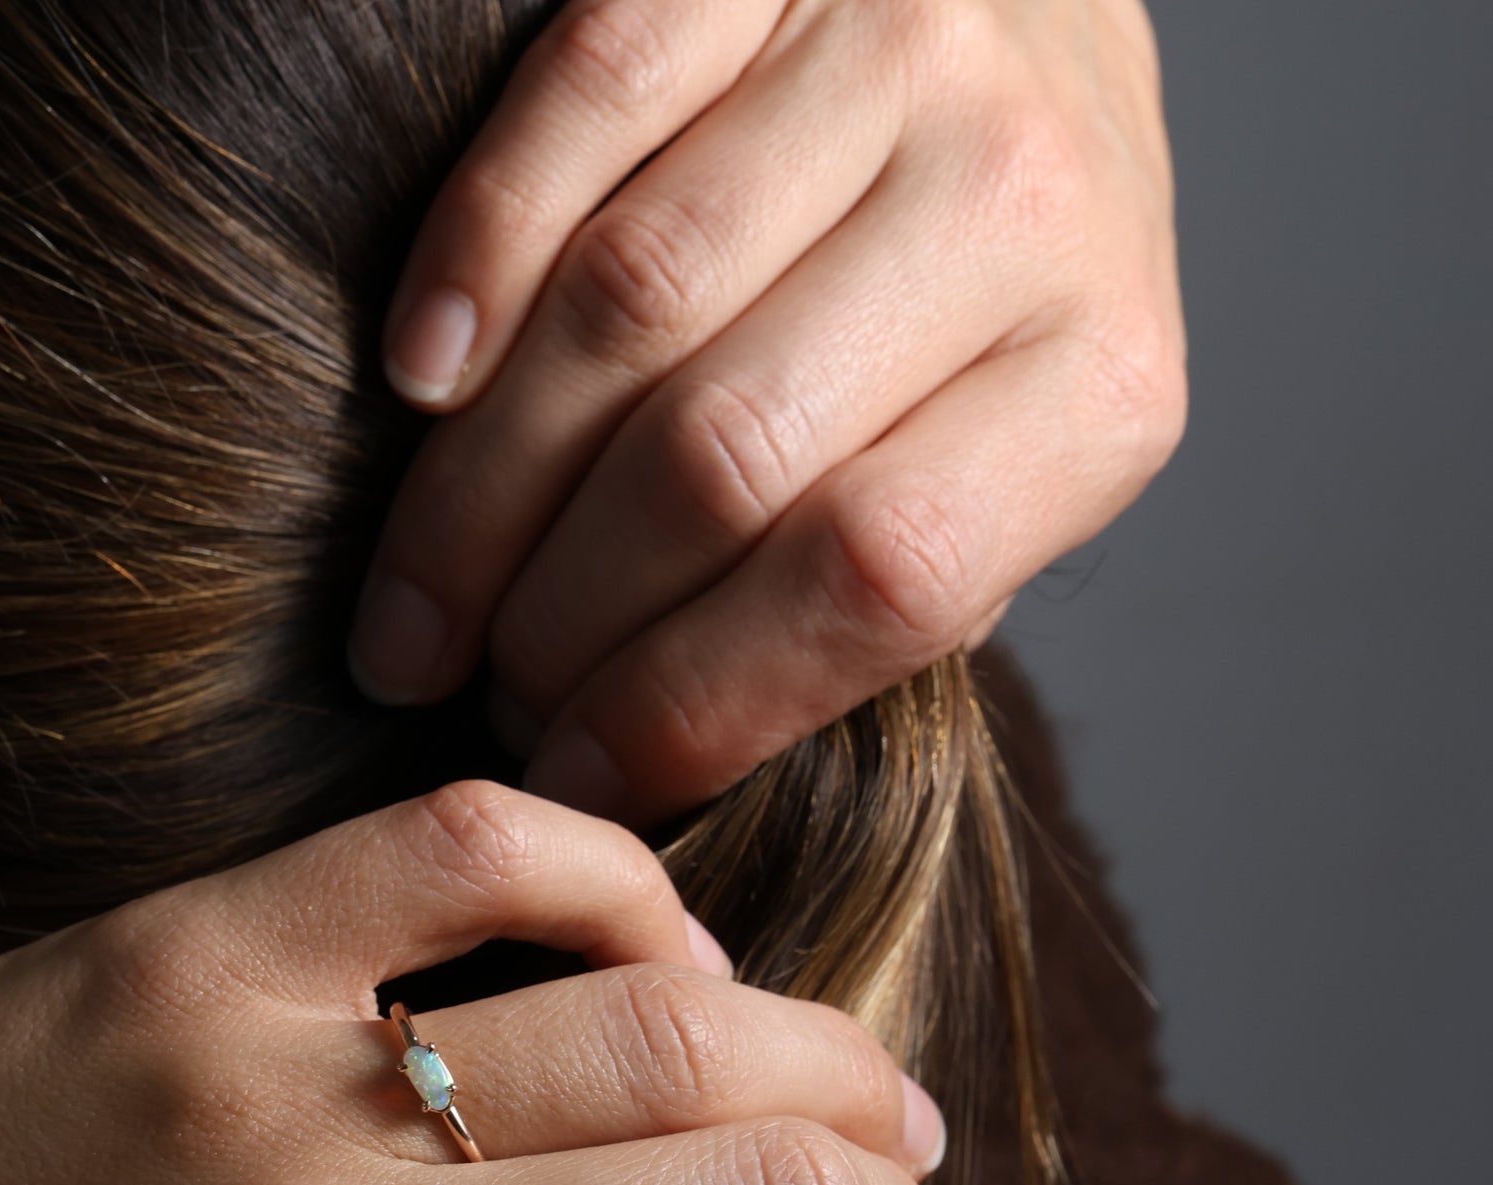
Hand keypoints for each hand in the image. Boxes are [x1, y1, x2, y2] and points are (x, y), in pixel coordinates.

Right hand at [348, 0, 1184, 824]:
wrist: (1040, 22)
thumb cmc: (982, 309)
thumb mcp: (994, 474)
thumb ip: (866, 596)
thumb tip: (635, 752)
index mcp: (1100, 387)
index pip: (871, 580)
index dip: (688, 703)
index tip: (569, 779)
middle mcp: (1022, 205)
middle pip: (725, 457)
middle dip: (559, 619)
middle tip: (469, 690)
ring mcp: (899, 49)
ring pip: (630, 306)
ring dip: (481, 492)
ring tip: (415, 610)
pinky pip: (584, 106)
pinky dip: (474, 257)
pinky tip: (417, 387)